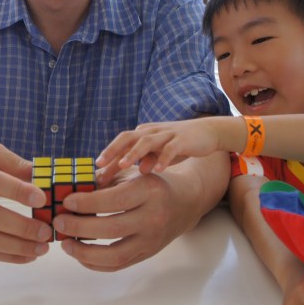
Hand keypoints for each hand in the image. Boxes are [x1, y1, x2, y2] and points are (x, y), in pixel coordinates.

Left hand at [52, 163, 218, 271]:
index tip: (66, 201)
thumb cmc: (150, 184)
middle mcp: (153, 217)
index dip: (87, 203)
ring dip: (84, 252)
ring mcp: (152, 240)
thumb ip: (103, 182)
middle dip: (79, 227)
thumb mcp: (132, 174)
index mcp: (149, 191)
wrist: (184, 203)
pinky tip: (79, 254)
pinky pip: (118, 265)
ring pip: (115, 255)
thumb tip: (68, 192)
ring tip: (65, 243)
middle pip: (111, 229)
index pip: (113, 200)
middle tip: (59, 222)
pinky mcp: (148, 254)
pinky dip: (95, 263)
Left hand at [97, 117, 235, 178]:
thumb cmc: (178, 144)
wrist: (207, 132)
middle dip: (113, 150)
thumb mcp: (159, 153)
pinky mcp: (182, 139)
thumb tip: (138, 172)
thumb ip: (147, 160)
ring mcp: (166, 134)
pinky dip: (163, 159)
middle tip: (101, 165)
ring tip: (124, 166)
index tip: (95, 172)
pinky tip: (157, 171)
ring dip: (134, 153)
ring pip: (146, 141)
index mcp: (143, 134)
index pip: (121, 144)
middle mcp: (151, 131)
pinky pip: (170, 149)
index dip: (108, 156)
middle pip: (128, 138)